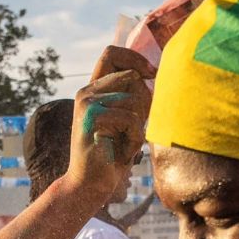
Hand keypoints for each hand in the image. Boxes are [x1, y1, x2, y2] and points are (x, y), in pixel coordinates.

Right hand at [67, 46, 154, 200]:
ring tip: (124, 143)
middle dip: (144, 104)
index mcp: (93, 89)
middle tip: (133, 130)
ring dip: (139, 127)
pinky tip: (121, 151)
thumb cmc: (113, 155)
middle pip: (131, 76)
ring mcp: (87, 102)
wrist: (89, 185)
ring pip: (135, 100)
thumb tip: (152, 74)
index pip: (112, 53)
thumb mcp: (127, 121)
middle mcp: (87, 91)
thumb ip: (135, 98)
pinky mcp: (92, 117)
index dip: (135, 58)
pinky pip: (132, 119)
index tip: (152, 73)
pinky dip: (135, 139)